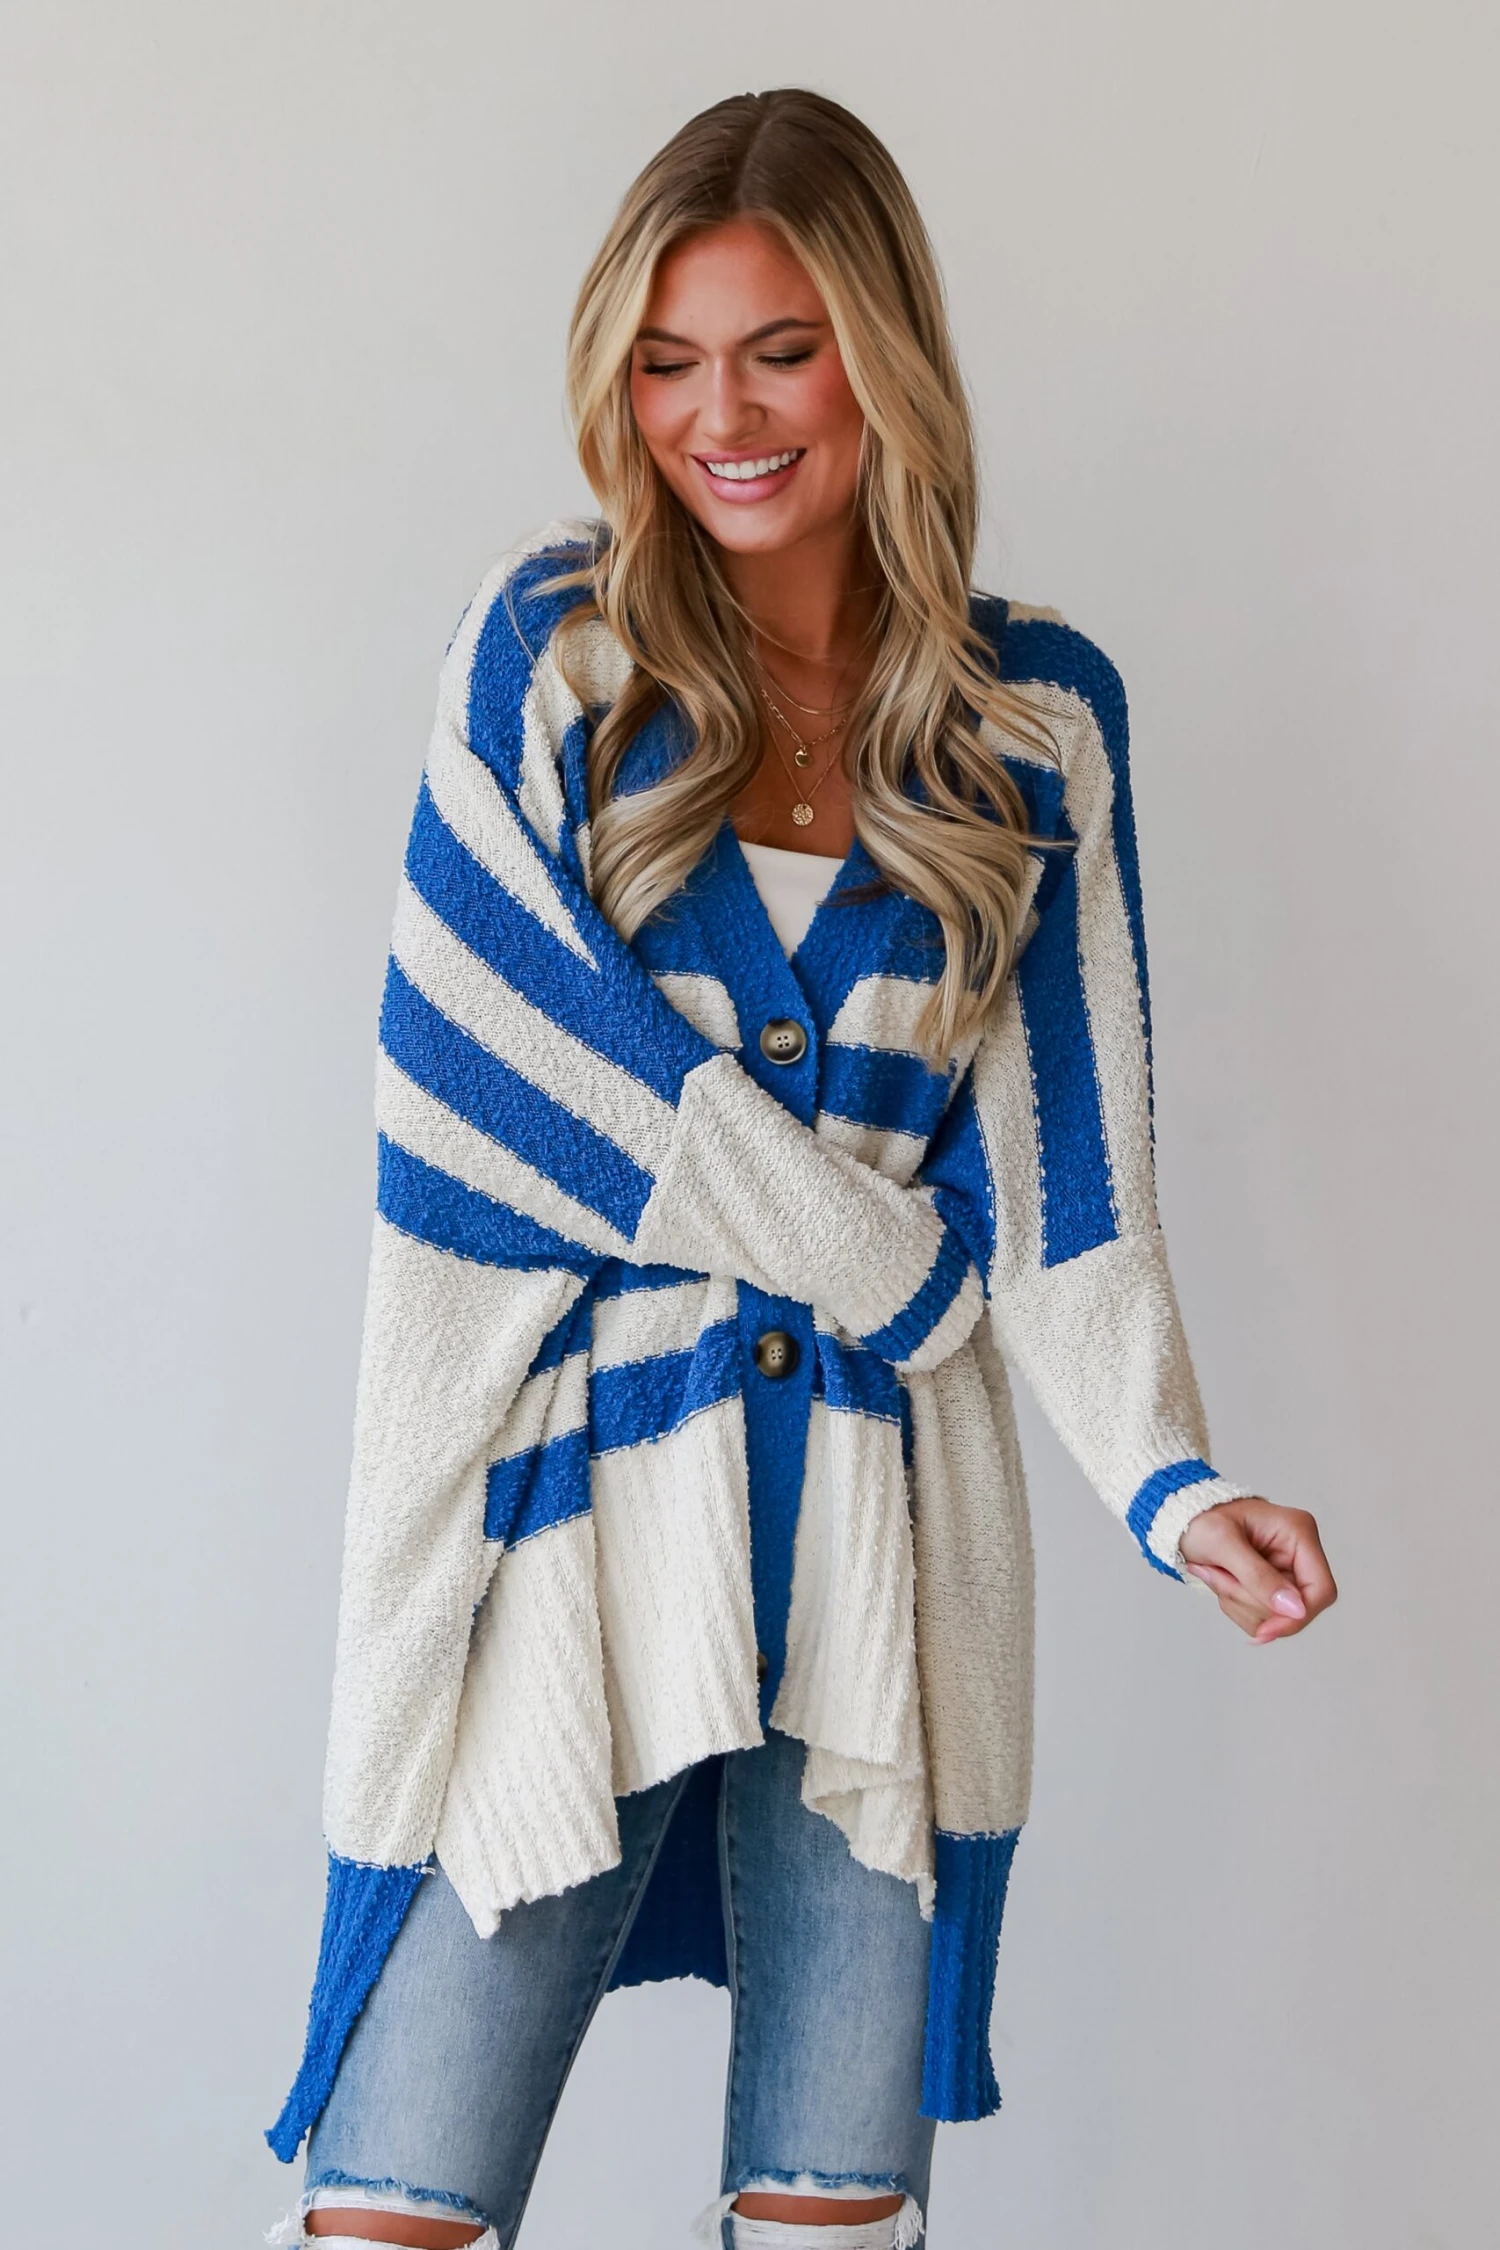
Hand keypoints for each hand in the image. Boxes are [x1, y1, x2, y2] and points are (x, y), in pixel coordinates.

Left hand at [1176, 1498, 1336, 1643]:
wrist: (1184, 1520)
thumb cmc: (1202, 1519)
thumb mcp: (1222, 1543)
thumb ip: (1257, 1576)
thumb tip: (1295, 1609)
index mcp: (1299, 1533)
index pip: (1321, 1591)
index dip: (1297, 1616)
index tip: (1265, 1630)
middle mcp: (1299, 1554)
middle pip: (1296, 1610)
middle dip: (1253, 1603)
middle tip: (1219, 1577)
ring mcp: (1286, 1572)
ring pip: (1275, 1618)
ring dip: (1239, 1604)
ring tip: (1216, 1573)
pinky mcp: (1272, 1587)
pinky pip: (1261, 1618)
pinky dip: (1236, 1607)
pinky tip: (1222, 1581)